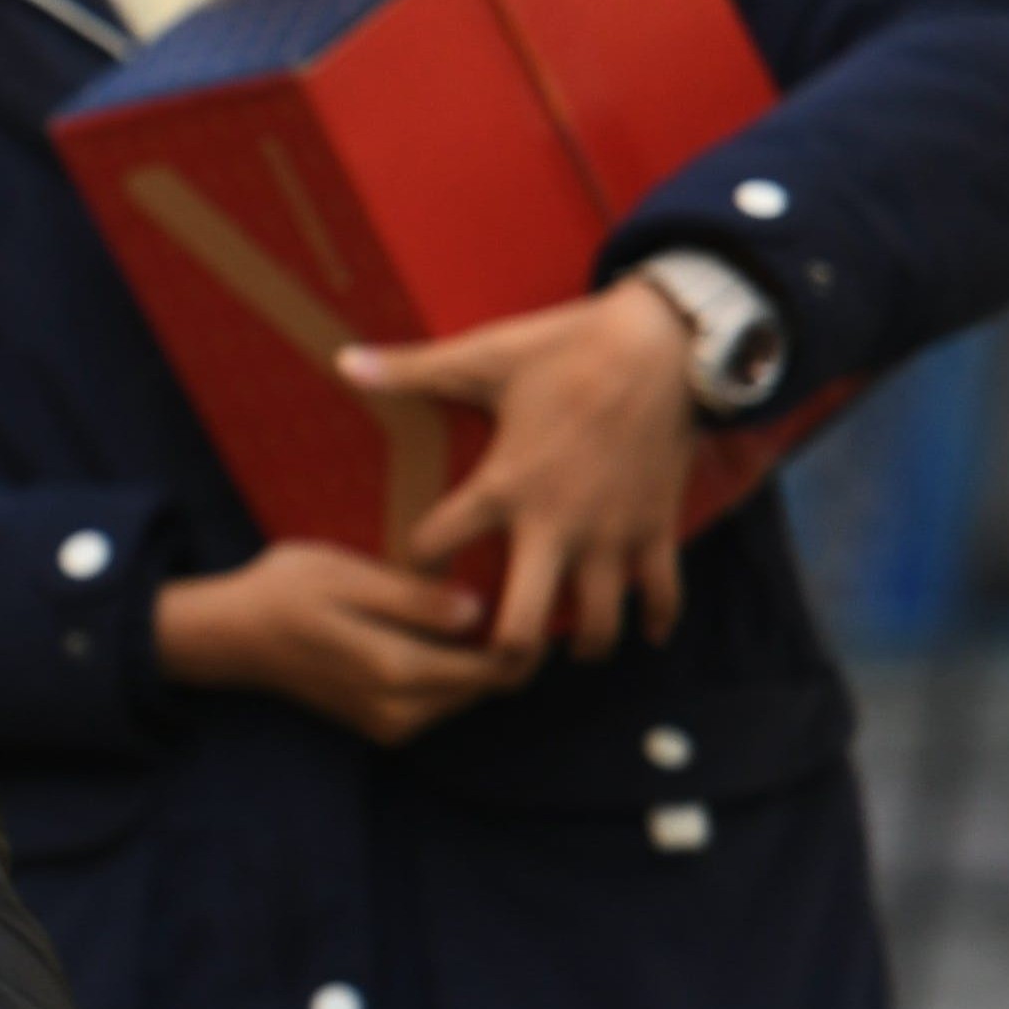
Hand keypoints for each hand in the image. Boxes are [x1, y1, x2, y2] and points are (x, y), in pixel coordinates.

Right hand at [155, 540, 520, 744]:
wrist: (232, 635)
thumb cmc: (285, 591)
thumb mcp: (348, 575)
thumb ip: (413, 598)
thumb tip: (477, 612)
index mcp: (398, 670)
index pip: (494, 668)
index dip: (522, 635)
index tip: (521, 593)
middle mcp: (400, 710)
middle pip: (485, 685)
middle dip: (498, 646)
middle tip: (492, 591)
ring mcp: (390, 723)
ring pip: (464, 695)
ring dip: (471, 657)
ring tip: (455, 606)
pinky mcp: (382, 725)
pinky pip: (439, 700)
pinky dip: (446, 670)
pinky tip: (425, 631)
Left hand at [342, 281, 700, 666]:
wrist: (666, 344)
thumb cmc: (567, 347)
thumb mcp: (484, 357)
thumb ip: (411, 370)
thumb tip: (341, 361)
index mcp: (504, 486)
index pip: (436, 548)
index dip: (414, 565)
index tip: (409, 573)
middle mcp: (557, 524)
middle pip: (523, 627)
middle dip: (501, 657)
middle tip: (486, 664)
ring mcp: (612, 534)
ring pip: (597, 624)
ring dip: (579, 645)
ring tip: (560, 649)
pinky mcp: (658, 529)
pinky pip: (663, 595)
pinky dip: (656, 620)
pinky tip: (643, 635)